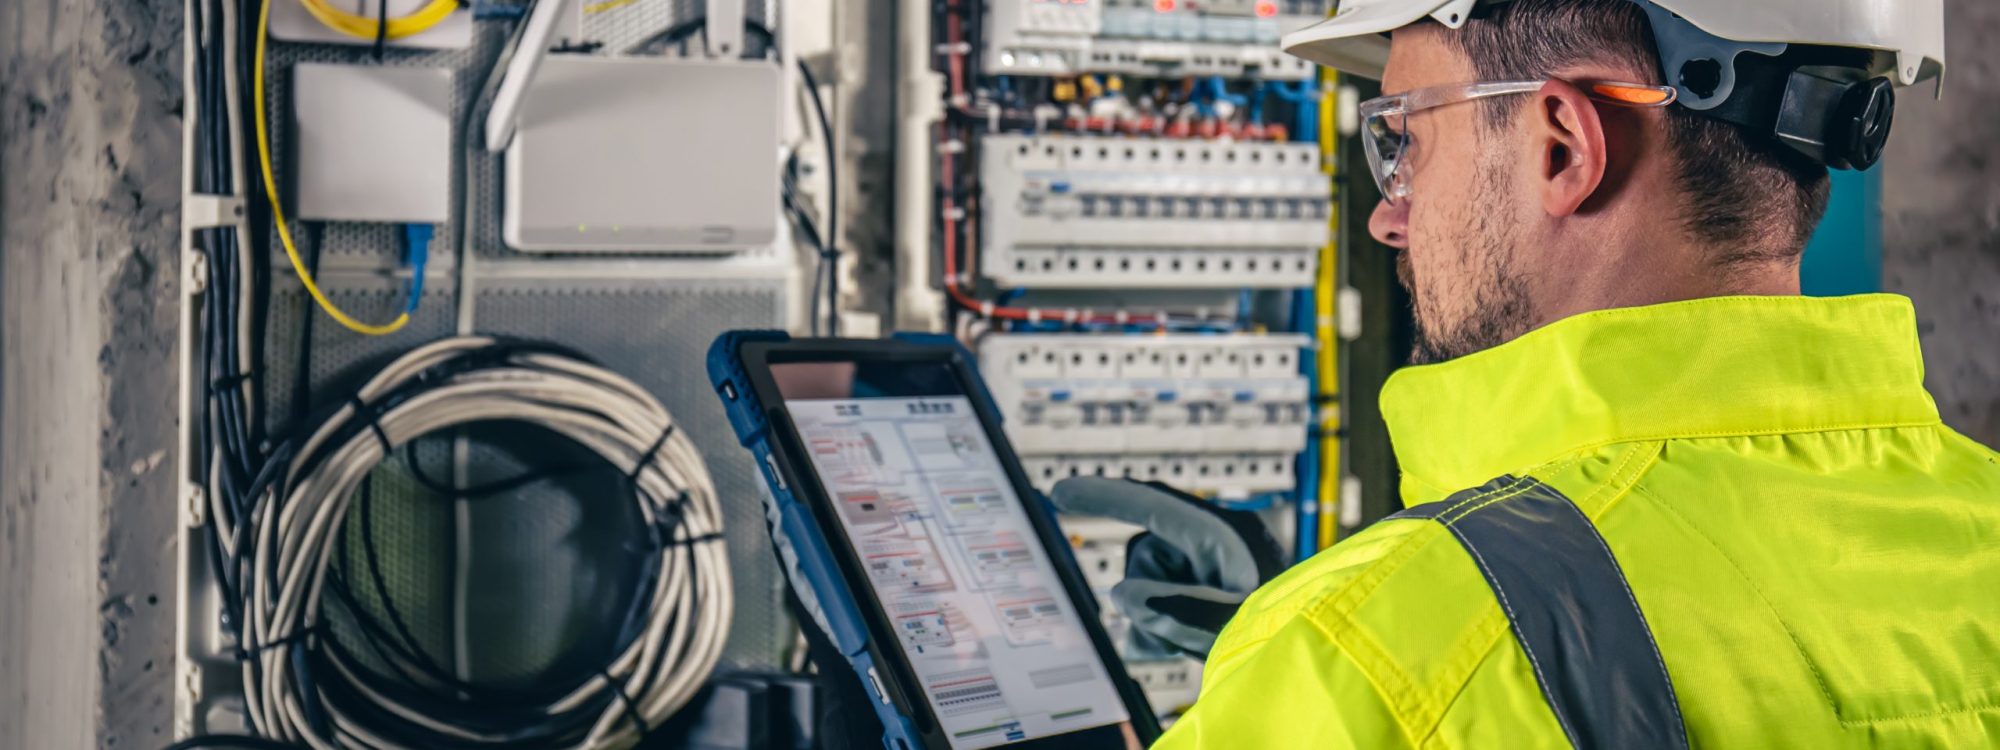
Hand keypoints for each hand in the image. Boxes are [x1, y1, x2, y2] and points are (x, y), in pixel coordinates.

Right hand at [1049, 477, 1284, 657]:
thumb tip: (1123, 595)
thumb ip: (1172, 609)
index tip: (1059, 492)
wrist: (1321, 652)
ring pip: (1153, 582)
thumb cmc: (1287, 633)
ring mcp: (1217, 567)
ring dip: (1157, 618)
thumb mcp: (1229, 624)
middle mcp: (1219, 544)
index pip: (1151, 504)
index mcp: (1226, 535)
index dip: (1102, 496)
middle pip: (1149, 555)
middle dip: (1147, 595)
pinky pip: (1167, 600)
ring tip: (1186, 646)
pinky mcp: (1216, 590)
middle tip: (1170, 633)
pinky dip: (1164, 625)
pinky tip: (1180, 648)